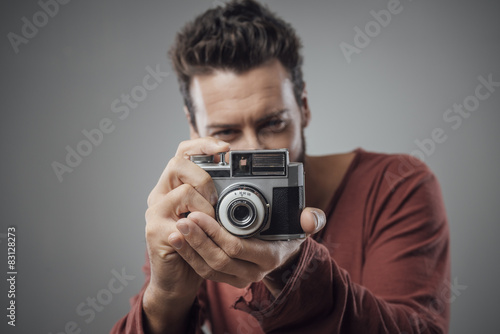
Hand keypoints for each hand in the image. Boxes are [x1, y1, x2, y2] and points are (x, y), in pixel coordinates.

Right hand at [143, 137, 229, 332]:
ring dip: (205, 206)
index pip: (183, 152)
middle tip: (215, 198)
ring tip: (210, 221)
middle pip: (177, 163)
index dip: (203, 144)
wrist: (178, 280)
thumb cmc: (198, 246)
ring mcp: (155, 212)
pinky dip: (198, 226)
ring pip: (183, 191)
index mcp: (173, 186)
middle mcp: (160, 194)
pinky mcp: (155, 231)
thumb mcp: (210, 217)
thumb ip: (216, 198)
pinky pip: (181, 220)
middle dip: (204, 177)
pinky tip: (201, 232)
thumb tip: (243, 182)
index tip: (226, 148)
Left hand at [169, 206, 325, 296]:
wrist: (282, 255)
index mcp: (269, 257)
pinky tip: (179, 242)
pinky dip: (190, 257)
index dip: (216, 232)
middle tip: (183, 220)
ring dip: (190, 249)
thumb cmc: (288, 236)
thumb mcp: (302, 226)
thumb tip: (311, 219)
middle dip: (198, 240)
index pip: (237, 247)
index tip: (199, 214)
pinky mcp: (227, 278)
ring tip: (176, 230)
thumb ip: (312, 219)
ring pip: (209, 268)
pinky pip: (205, 272)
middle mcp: (254, 272)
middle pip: (219, 259)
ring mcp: (239, 278)